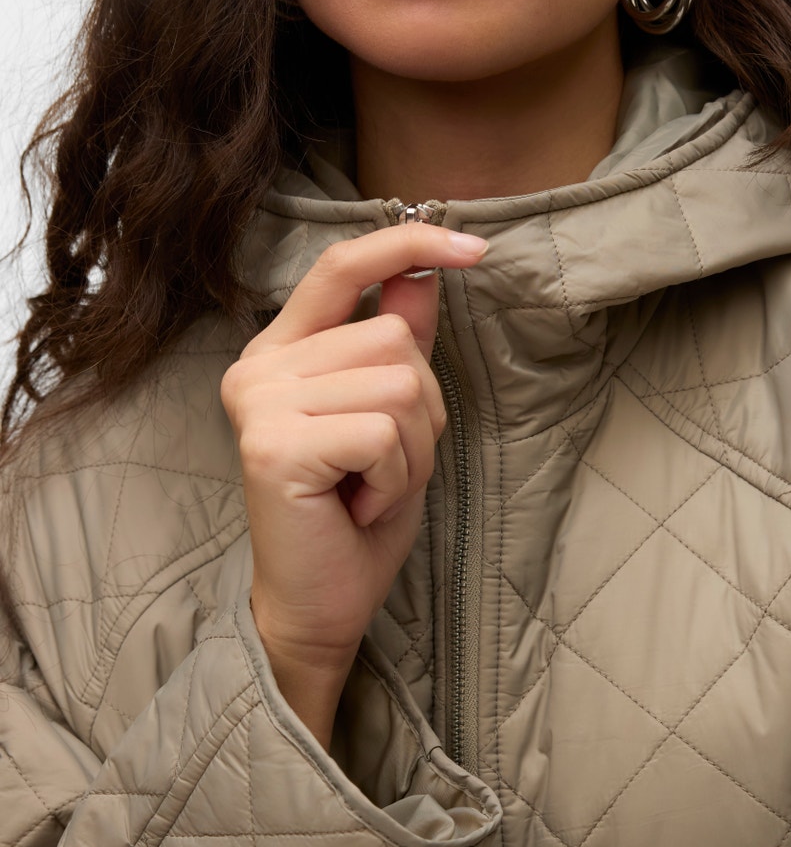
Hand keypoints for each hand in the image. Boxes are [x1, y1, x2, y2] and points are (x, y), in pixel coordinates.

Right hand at [220, 225, 487, 744]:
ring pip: (398, 383)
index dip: (408, 243)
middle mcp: (259, 367)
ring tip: (370, 488)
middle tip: (383, 468)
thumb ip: (398, 343)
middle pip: (394, 339)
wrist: (320, 603)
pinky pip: (384, 433)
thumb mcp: (393, 418)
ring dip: (412, 451)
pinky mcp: (275, 444)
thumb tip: (425, 273)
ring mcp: (261, 403)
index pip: (341, 266)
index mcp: (282, 350)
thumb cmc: (358, 515)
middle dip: (422, 411)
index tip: (475, 247)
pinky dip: (396, 478)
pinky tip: (359, 507)